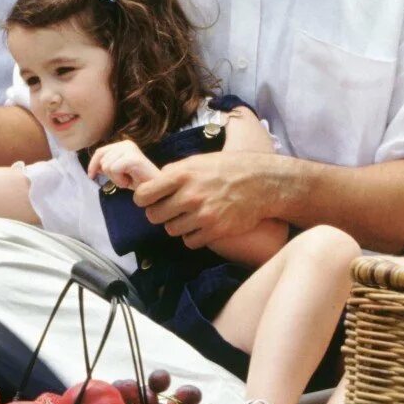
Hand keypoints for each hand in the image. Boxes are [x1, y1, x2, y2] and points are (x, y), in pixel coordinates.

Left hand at [87, 140, 160, 188]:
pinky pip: (114, 169)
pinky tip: (130, 181)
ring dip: (116, 179)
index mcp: (123, 144)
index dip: (93, 164)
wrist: (156, 189)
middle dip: (110, 175)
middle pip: (102, 160)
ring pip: (106, 166)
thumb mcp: (118, 171)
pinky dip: (119, 180)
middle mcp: (127, 143)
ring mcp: (131, 150)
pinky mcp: (133, 158)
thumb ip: (107, 165)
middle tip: (124, 178)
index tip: (91, 176)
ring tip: (128, 179)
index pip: (100, 152)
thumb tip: (94, 168)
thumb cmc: (139, 181)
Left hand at [134, 152, 280, 249]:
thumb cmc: (227, 168)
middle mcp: (189, 196)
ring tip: (187, 216)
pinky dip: (191, 236)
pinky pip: (189, 242)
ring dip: (176, 225)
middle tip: (167, 209)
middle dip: (158, 213)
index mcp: (181, 175)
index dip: (142, 199)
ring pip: (171, 230)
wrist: (261, 183)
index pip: (144, 194)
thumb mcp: (196, 161)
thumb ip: (173, 172)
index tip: (146, 200)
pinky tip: (198, 226)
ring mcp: (202, 215)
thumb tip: (152, 183)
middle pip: (154, 216)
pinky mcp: (215, 231)